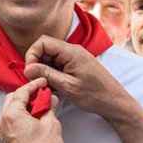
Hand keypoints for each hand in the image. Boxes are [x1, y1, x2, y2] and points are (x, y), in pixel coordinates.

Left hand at [0, 78, 62, 142]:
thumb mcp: (51, 125)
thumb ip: (49, 107)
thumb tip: (50, 99)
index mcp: (11, 115)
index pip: (21, 92)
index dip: (34, 85)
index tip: (43, 82)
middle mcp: (2, 123)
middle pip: (12, 99)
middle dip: (27, 95)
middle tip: (42, 94)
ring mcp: (1, 133)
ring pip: (10, 111)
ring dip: (24, 106)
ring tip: (41, 107)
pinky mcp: (4, 141)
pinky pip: (10, 122)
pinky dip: (20, 116)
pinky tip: (34, 118)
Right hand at [24, 36, 142, 142]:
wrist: (114, 101)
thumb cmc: (94, 95)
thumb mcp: (67, 86)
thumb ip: (46, 74)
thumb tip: (27, 68)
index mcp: (71, 51)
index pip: (43, 42)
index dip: (32, 55)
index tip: (31, 72)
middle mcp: (73, 50)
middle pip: (46, 49)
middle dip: (38, 64)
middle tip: (38, 81)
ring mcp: (75, 57)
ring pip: (51, 58)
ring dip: (45, 71)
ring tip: (48, 87)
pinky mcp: (77, 64)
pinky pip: (59, 64)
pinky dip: (53, 74)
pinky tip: (56, 87)